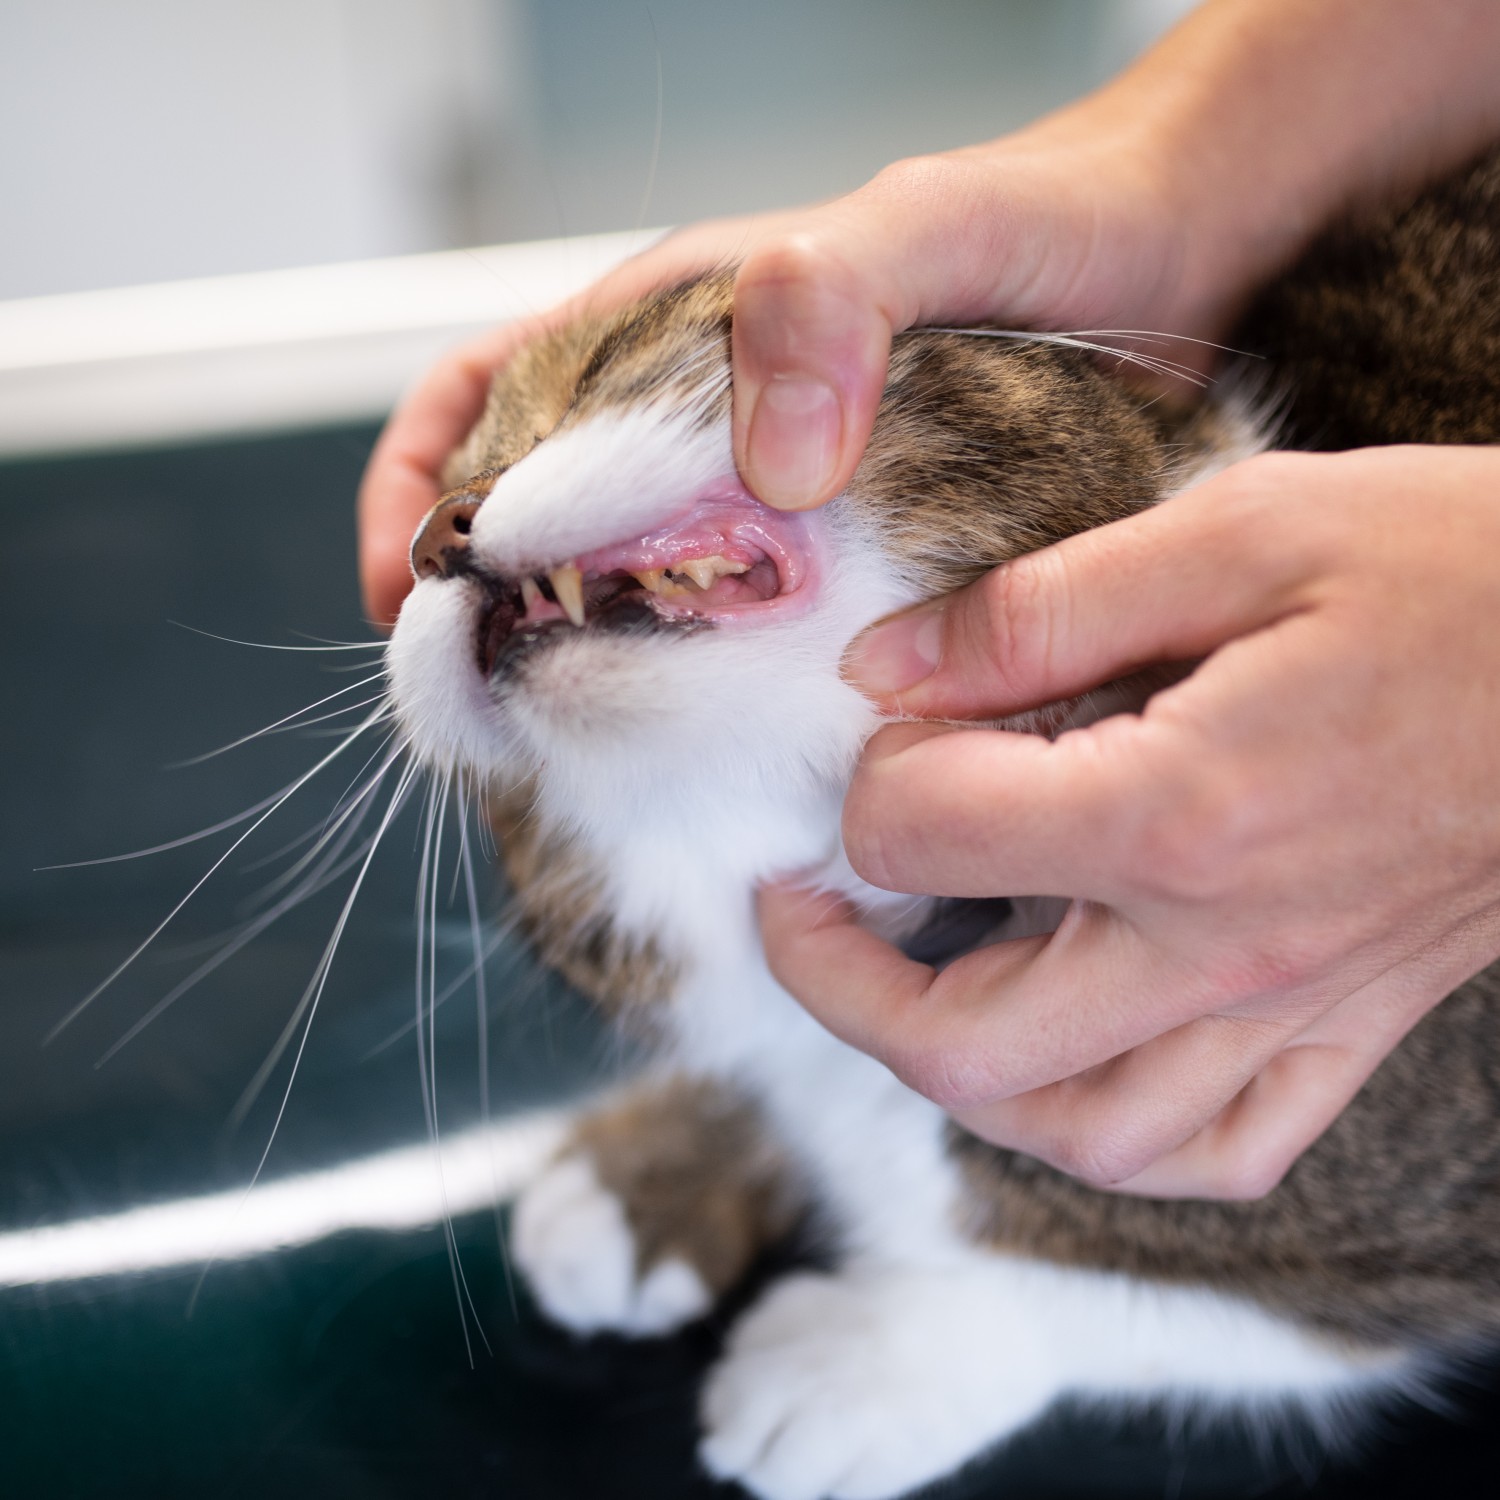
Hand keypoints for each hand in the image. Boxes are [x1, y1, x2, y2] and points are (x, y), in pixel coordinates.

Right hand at [358, 0, 1499, 627]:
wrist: (1168, 259)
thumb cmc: (1041, 224)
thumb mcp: (928, 231)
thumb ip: (832, 306)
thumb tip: (766, 464)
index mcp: (669, 327)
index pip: (484, 395)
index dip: (420, 490)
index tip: (408, 591)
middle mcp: (697, 415)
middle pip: (537, 513)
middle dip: (488, 608)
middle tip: (491, 710)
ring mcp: (763, 492)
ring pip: (631, 583)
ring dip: (591, 661)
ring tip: (583, 745)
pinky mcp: (836, 553)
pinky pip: (740, 624)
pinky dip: (709, 683)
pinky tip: (724, 740)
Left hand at [761, 446, 1499, 1198]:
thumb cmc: (1462, 569)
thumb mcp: (1241, 532)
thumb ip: (1038, 610)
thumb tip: (885, 671)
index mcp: (1179, 807)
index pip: (922, 837)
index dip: (865, 776)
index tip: (886, 724)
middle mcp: (1222, 945)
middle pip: (962, 1044)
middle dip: (838, 982)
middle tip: (799, 907)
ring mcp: (1291, 1010)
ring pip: (1078, 1135)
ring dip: (958, 1079)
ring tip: (911, 989)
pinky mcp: (1349, 1030)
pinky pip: (1217, 1154)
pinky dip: (1115, 1136)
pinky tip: (1079, 1065)